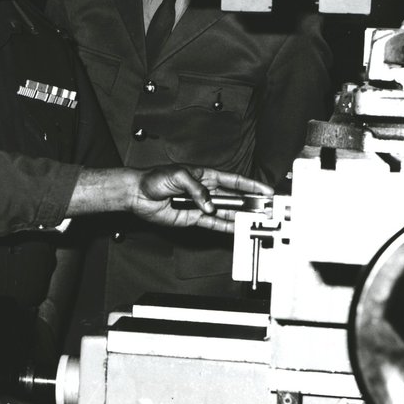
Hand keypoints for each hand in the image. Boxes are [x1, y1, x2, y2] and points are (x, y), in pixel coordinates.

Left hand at [129, 166, 272, 231]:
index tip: (264, 190)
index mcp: (205, 175)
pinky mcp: (193, 218)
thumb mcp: (178, 175)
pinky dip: (223, 227)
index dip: (250, 185)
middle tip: (265, 209)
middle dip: (249, 203)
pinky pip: (212, 223)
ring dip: (239, 216)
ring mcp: (201, 204)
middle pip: (233, 197)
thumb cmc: (154, 178)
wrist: (138, 194)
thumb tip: (210, 204)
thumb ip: (197, 190)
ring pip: (225, 212)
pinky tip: (235, 229)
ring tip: (254, 221)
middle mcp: (206, 190)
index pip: (233, 180)